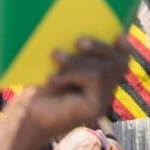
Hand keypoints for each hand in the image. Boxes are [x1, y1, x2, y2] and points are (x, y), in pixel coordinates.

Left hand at [8, 37, 128, 140]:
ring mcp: (103, 100)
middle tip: (77, 41)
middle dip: (100, 47)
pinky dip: (73, 74)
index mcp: (100, 79)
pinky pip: (95, 79)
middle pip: (119, 62)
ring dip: (78, 61)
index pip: (122, 61)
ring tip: (56, 56)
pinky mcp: (97, 107)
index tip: (116, 35)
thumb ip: (76, 54)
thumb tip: (81, 34)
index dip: (122, 48)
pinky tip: (54, 79)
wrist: (26, 115)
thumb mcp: (61, 66)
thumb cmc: (39, 89)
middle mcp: (106, 91)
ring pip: (104, 70)